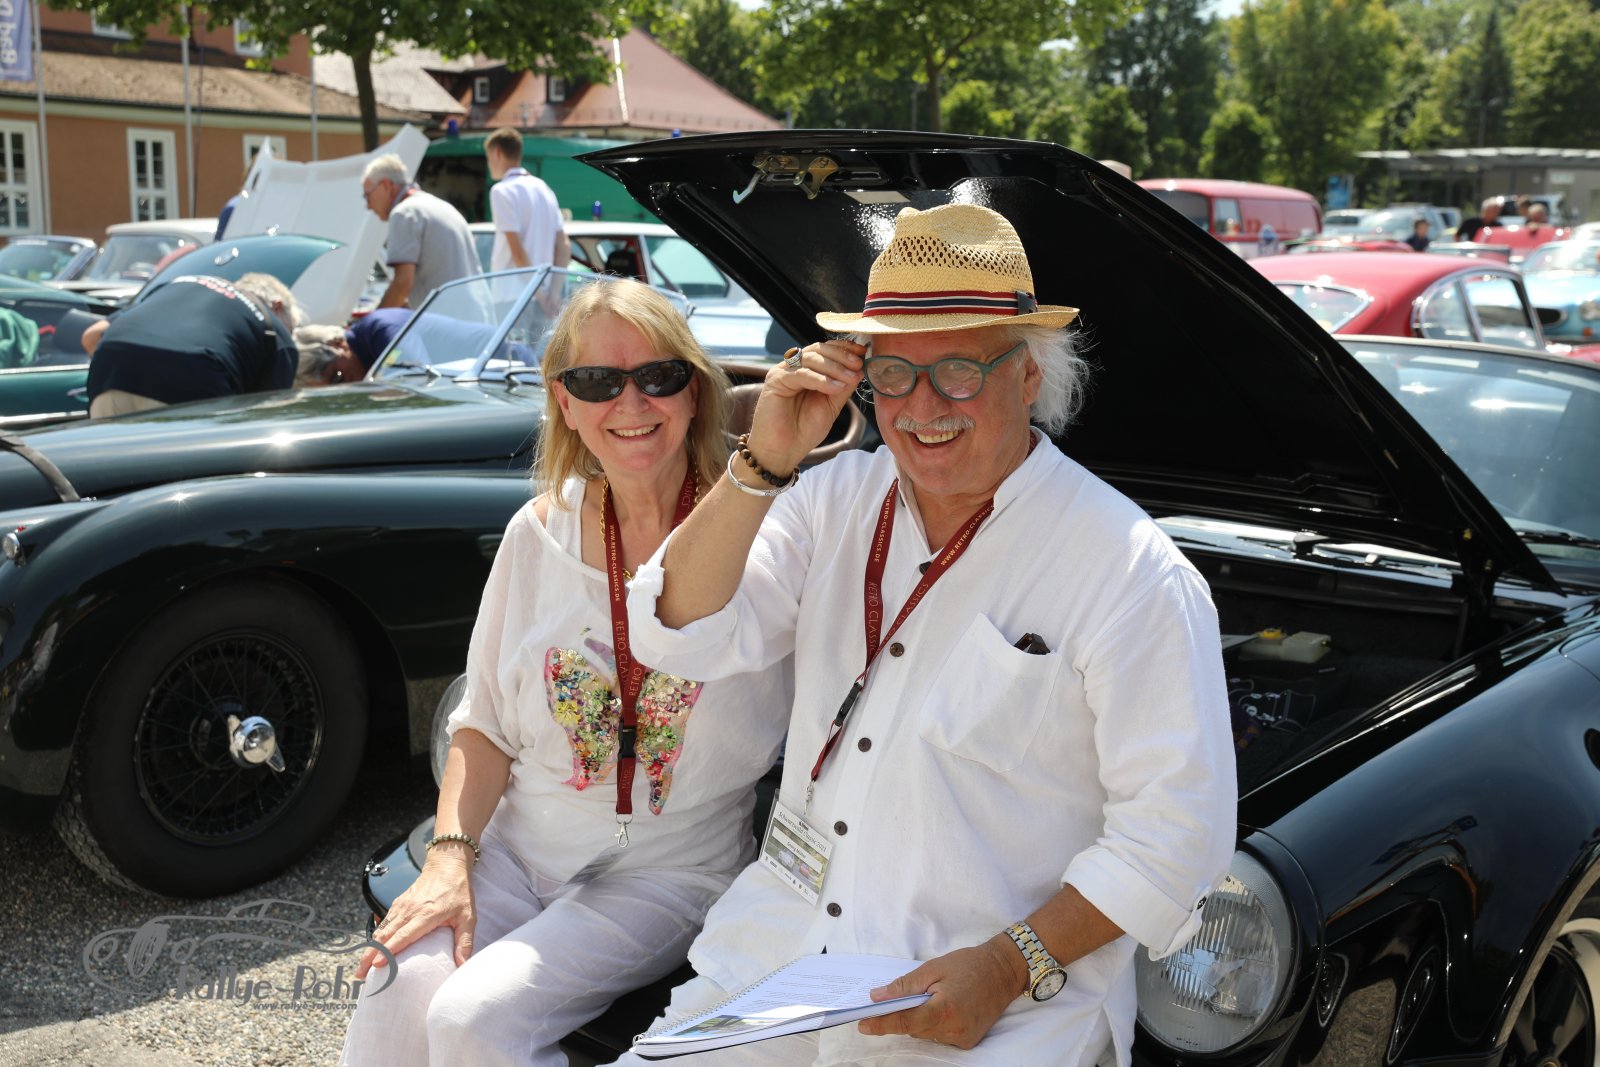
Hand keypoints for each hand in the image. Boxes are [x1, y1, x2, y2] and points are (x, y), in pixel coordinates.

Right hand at [355, 846, 476, 978]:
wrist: (447, 865)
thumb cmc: (458, 891)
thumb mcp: (468, 916)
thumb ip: (464, 941)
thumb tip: (463, 965)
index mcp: (426, 915)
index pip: (403, 936)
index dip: (389, 951)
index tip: (377, 965)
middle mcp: (409, 910)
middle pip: (385, 936)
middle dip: (371, 956)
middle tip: (361, 974)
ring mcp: (401, 906)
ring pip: (381, 930)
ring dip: (369, 948)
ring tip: (362, 967)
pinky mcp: (398, 903)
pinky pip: (383, 922)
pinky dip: (375, 936)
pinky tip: (371, 948)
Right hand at [746, 340, 864, 473]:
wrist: (781, 452)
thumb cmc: (803, 431)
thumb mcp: (831, 406)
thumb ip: (843, 387)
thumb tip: (859, 369)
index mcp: (806, 370)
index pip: (825, 350)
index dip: (844, 348)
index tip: (862, 353)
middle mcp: (793, 367)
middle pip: (818, 350)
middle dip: (841, 355)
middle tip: (858, 364)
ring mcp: (783, 372)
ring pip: (811, 359)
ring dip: (834, 367)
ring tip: (850, 378)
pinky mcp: (776, 381)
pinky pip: (801, 374)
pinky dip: (820, 380)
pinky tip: (835, 388)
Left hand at [857, 938, 1023, 1049]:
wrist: (1004, 970)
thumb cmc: (969, 964)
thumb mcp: (933, 968)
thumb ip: (904, 985)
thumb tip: (878, 997)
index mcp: (944, 1009)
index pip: (904, 1022)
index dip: (881, 1023)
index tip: (862, 1024)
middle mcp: (954, 1029)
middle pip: (914, 1029)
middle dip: (901, 1016)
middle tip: (890, 1002)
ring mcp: (963, 1038)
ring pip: (926, 1033)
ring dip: (919, 1019)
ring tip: (926, 999)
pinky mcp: (969, 1041)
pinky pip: (940, 1036)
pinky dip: (933, 1024)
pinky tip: (940, 1008)